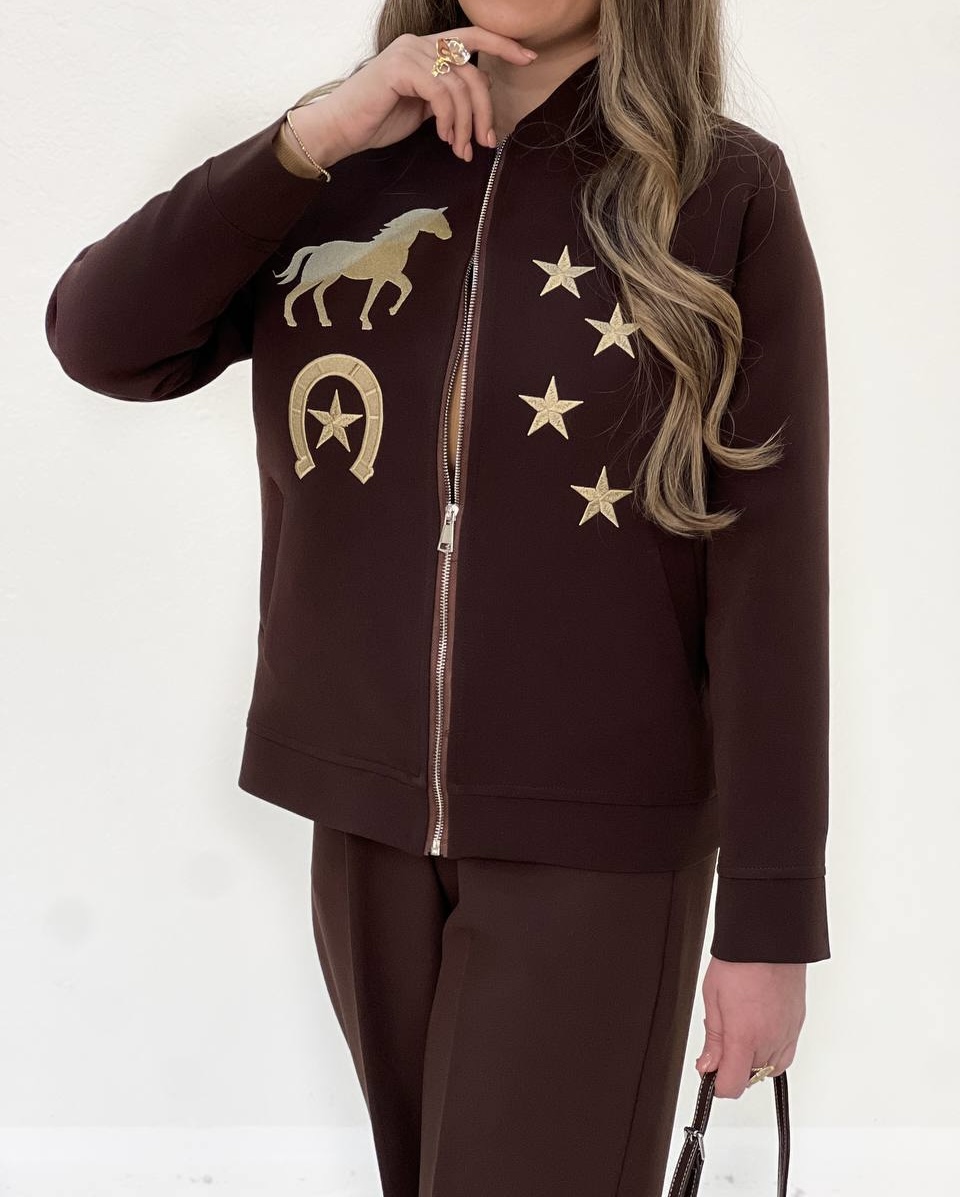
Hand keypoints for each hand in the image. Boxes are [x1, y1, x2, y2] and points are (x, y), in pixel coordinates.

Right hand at [293, 27, 538, 168]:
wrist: (341, 129)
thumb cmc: (377, 120)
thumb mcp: (424, 108)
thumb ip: (448, 96)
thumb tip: (482, 92)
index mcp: (426, 49)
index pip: (472, 39)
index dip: (502, 45)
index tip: (529, 58)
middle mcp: (419, 45)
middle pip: (473, 69)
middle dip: (485, 110)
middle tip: (486, 141)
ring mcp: (409, 54)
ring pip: (460, 86)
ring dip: (466, 124)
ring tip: (460, 149)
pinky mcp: (400, 69)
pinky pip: (441, 94)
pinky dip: (449, 120)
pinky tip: (443, 138)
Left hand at [694, 957, 806, 1097]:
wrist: (769, 940)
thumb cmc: (740, 962)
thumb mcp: (713, 998)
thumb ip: (713, 1038)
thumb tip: (708, 1066)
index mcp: (745, 1036)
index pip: (733, 1085)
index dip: (718, 1084)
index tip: (710, 1073)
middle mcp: (770, 1040)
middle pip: (750, 1077)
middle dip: (733, 1066)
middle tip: (722, 1038)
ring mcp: (787, 1033)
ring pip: (770, 1068)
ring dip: (754, 1060)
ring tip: (740, 1030)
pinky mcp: (797, 1025)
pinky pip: (785, 1053)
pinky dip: (771, 1050)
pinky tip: (759, 1029)